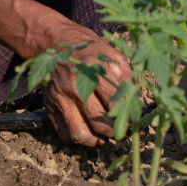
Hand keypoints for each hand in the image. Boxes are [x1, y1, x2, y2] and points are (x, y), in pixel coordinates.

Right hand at [39, 28, 129, 146]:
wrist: (56, 44)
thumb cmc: (91, 52)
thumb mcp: (113, 55)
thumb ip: (127, 78)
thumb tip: (137, 104)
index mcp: (93, 68)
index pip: (114, 102)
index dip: (127, 116)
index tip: (134, 122)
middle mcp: (74, 84)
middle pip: (98, 121)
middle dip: (115, 132)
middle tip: (123, 132)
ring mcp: (59, 98)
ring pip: (79, 134)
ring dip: (97, 141)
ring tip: (106, 137)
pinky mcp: (49, 107)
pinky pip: (65, 134)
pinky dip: (80, 140)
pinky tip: (90, 133)